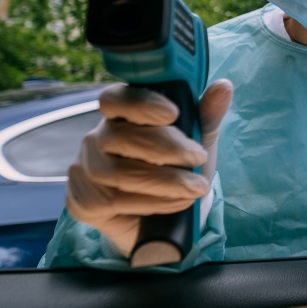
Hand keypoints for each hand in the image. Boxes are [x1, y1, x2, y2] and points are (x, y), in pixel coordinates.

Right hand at [65, 79, 232, 256]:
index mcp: (121, 116)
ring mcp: (86, 170)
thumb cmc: (179, 170)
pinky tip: (177, 203)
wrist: (166, 221)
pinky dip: (154, 203)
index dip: (140, 103)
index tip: (172, 113)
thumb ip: (207, 114)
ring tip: (195, 187)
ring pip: (119, 172)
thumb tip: (223, 86)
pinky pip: (116, 201)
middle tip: (197, 157)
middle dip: (166, 148)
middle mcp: (97, 139)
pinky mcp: (83, 202)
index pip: (114, 98)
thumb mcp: (199, 140)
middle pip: (119, 136)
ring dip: (165, 181)